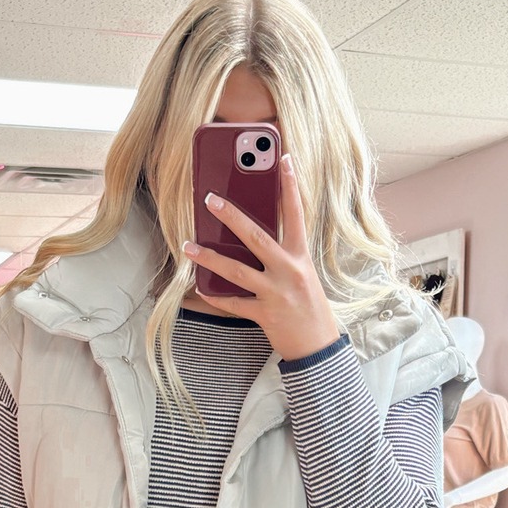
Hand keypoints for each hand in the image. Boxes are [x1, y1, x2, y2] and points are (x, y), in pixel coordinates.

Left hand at [184, 154, 339, 362]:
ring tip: (188, 246)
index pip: (297, 214)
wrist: (318, 346)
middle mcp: (289, 271)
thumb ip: (283, 255)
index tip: (284, 160)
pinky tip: (199, 289)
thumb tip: (252, 235)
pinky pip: (233, 303)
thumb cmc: (309, 307)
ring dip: (209, 257)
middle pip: (256, 237)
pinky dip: (215, 297)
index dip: (291, 186)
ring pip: (237, 271)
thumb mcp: (303, 274)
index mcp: (301, 257)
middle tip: (210, 199)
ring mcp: (276, 293)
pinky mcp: (265, 314)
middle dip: (231, 216)